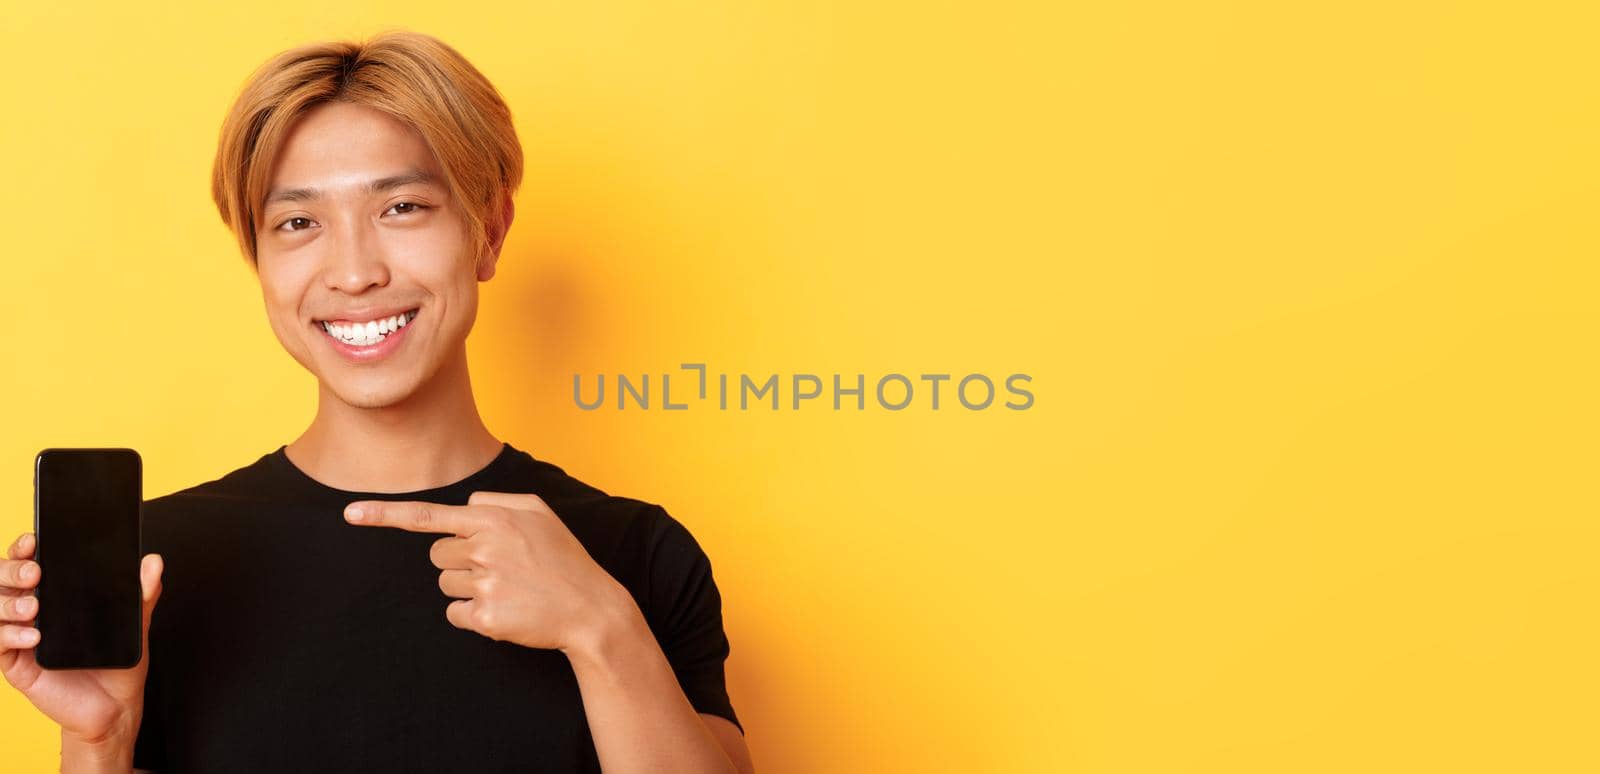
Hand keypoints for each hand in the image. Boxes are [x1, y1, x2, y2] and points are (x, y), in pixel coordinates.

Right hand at [0, 531, 163, 744]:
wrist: (115, 705)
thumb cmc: (119, 660)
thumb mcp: (135, 623)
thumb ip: (142, 593)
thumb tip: (154, 561)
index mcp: (55, 594)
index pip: (28, 563)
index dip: (24, 548)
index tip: (34, 540)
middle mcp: (31, 611)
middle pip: (2, 580)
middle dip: (12, 570)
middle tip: (35, 572)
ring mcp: (21, 636)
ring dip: (9, 603)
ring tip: (34, 606)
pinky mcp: (17, 664)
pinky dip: (11, 635)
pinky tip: (34, 635)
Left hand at [343, 492, 633, 653]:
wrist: (591, 609)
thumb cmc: (564, 559)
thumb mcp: (540, 514)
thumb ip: (498, 502)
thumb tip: (465, 508)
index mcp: (493, 520)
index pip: (428, 515)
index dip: (385, 515)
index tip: (350, 514)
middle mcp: (484, 548)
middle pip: (437, 554)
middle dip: (461, 560)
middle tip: (500, 568)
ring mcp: (484, 583)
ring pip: (445, 584)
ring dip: (468, 588)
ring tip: (507, 588)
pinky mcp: (485, 617)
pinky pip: (455, 614)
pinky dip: (474, 615)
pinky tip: (504, 610)